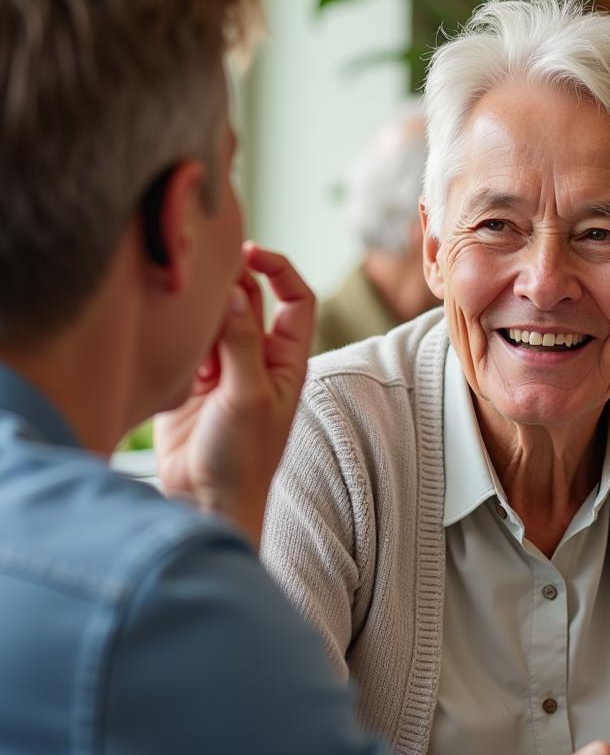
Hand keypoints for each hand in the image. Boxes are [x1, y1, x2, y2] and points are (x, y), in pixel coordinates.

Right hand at [155, 242, 313, 543]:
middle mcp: (257, 358)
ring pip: (212, 318)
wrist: (206, 500)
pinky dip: (177, 332)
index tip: (251, 254)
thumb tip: (233, 290)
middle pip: (248, 300)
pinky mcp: (189, 381)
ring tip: (184, 302)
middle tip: (204, 270)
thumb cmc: (244, 457)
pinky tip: (168, 332)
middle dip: (230, 282)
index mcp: (287, 359)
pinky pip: (184, 342)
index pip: (295, 299)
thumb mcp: (249, 395)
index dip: (279, 270)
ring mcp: (222, 368)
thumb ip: (241, 342)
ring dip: (200, 308)